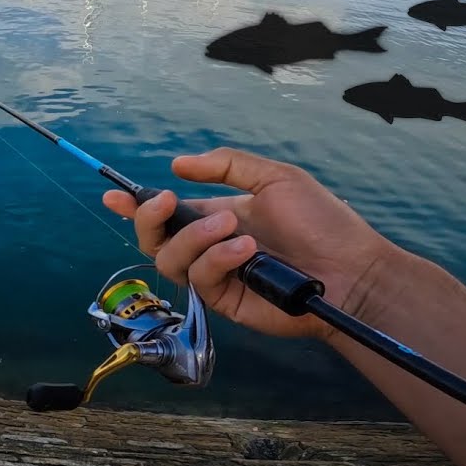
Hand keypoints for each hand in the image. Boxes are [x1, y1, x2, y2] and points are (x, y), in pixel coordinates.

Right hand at [103, 148, 396, 340]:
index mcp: (216, 215)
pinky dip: (218, 259)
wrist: (352, 270)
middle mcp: (209, 246)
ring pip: (170, 260)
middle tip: (167, 202)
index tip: (113, 195)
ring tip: (231, 227)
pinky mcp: (224, 301)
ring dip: (193, 238)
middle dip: (149, 219)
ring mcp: (215, 275)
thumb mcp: (275, 178)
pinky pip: (201, 278)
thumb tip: (177, 164)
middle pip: (154, 239)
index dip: (135, 205)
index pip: (166, 212)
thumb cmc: (322, 222)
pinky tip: (246, 250)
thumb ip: (227, 166)